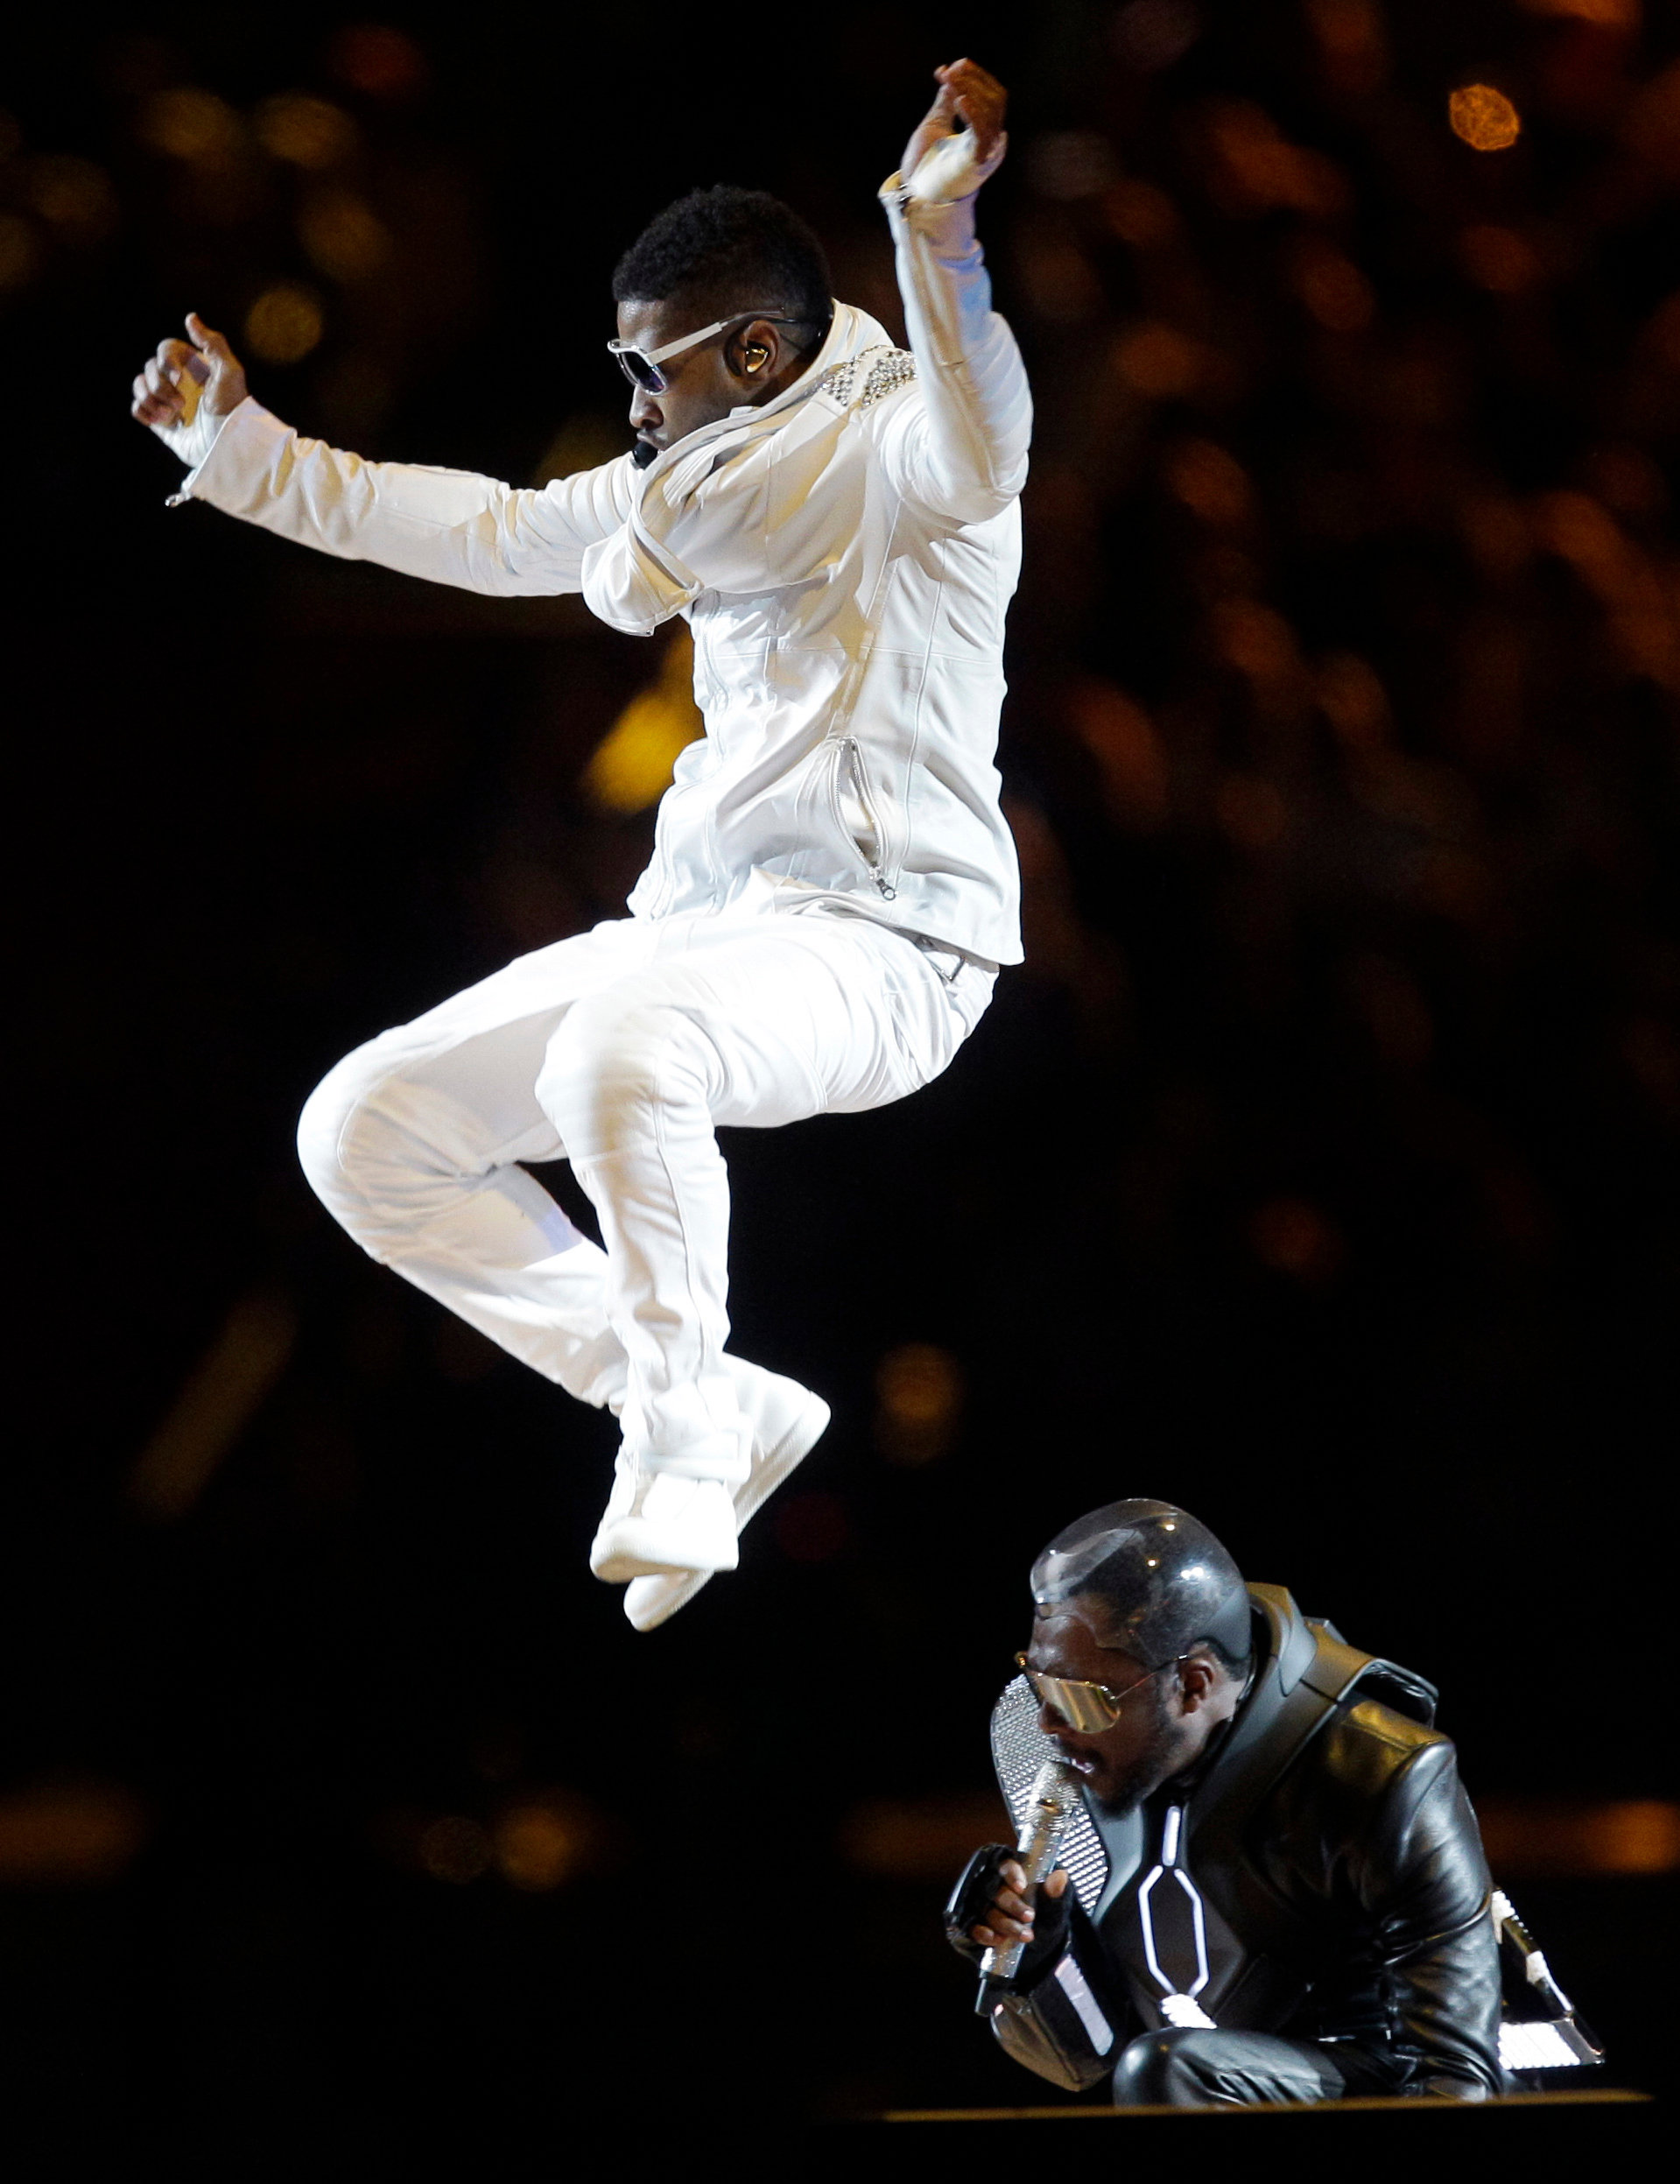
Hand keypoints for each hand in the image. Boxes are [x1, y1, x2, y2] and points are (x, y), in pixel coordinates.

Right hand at [130, 313, 247, 462]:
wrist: (227, 447)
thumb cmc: (233, 409)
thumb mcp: (230, 373)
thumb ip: (213, 343)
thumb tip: (190, 317)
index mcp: (193, 367)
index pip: (165, 349)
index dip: (166, 360)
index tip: (177, 376)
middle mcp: (179, 381)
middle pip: (150, 368)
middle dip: (160, 386)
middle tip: (181, 405)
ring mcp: (168, 401)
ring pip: (140, 386)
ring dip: (149, 399)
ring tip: (170, 416)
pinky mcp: (161, 422)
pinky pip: (137, 408)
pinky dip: (143, 412)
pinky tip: (160, 421)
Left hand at [901, 57, 1008, 199]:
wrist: (915, 193)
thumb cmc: (925, 164)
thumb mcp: (936, 123)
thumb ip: (945, 101)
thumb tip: (950, 74)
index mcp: (985, 131)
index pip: (992, 95)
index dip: (976, 76)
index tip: (954, 65)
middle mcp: (991, 140)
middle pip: (995, 98)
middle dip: (972, 79)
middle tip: (950, 71)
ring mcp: (986, 151)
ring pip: (991, 110)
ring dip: (969, 89)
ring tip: (949, 81)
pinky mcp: (976, 161)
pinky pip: (981, 132)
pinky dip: (972, 113)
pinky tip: (959, 99)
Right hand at [969, 1859, 1067, 1951]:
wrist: (1038, 1944)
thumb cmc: (1044, 1915)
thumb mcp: (1053, 1905)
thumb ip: (1055, 1892)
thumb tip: (1060, 1876)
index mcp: (1012, 1872)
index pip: (1007, 1866)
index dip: (1012, 1875)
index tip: (1022, 1888)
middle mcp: (993, 1885)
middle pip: (996, 1890)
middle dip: (1013, 1905)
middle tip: (1030, 1917)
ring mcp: (981, 1905)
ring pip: (987, 1910)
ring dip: (1004, 1923)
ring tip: (1024, 1936)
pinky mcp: (974, 1924)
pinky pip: (973, 1926)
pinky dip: (983, 1933)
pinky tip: (996, 1939)